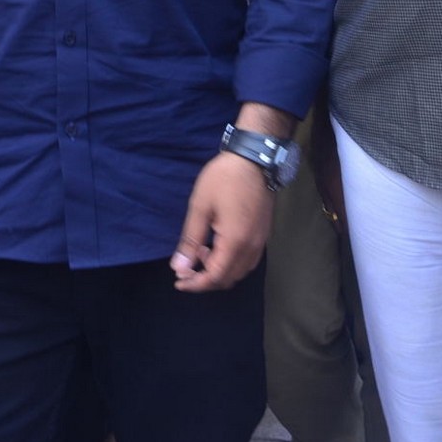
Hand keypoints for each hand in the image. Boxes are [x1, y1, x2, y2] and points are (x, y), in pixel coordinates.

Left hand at [170, 152, 273, 292]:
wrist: (255, 158)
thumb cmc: (224, 178)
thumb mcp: (200, 206)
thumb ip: (190, 240)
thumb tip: (179, 268)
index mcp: (235, 242)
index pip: (214, 277)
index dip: (195, 284)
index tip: (178, 280)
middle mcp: (251, 248)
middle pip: (228, 279)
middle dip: (205, 279)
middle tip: (186, 266)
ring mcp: (261, 241)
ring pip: (239, 271)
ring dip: (219, 270)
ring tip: (201, 251)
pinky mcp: (264, 234)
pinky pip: (248, 260)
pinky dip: (231, 262)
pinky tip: (218, 245)